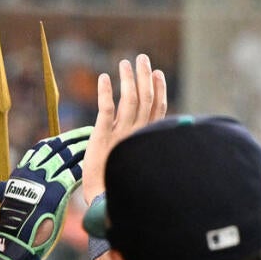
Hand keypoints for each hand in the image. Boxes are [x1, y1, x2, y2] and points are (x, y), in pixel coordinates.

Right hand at [0, 127, 90, 259]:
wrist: (16, 238)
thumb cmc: (12, 223)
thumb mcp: (6, 202)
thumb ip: (6, 191)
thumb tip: (0, 187)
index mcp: (23, 171)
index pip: (42, 148)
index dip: (57, 142)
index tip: (67, 138)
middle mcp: (34, 171)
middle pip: (58, 147)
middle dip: (74, 139)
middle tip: (87, 133)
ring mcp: (46, 179)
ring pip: (68, 157)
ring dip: (83, 150)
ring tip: (95, 145)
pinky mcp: (57, 190)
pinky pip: (74, 173)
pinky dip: (84, 168)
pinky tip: (93, 165)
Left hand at [82, 54, 167, 205]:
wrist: (104, 201)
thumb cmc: (119, 184)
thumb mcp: (132, 163)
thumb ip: (138, 147)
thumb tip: (143, 139)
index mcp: (145, 139)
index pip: (156, 109)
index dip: (158, 90)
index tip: (157, 74)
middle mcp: (136, 134)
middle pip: (145, 99)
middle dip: (145, 76)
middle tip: (142, 59)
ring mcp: (120, 134)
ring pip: (129, 99)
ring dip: (128, 79)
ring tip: (125, 63)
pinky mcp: (102, 136)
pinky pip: (106, 109)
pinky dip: (106, 92)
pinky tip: (104, 78)